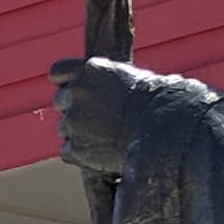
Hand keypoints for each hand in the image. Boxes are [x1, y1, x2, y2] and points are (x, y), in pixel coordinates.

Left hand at [51, 55, 158, 177]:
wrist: (164, 131)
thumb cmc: (160, 103)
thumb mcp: (136, 80)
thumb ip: (111, 83)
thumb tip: (113, 88)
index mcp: (90, 69)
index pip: (58, 72)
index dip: (65, 82)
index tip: (75, 90)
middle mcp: (76, 92)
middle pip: (59, 101)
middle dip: (73, 109)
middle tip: (96, 119)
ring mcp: (73, 121)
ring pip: (63, 127)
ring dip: (77, 133)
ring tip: (105, 138)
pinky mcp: (76, 148)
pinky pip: (67, 151)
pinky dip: (80, 154)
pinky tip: (101, 153)